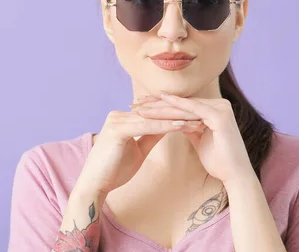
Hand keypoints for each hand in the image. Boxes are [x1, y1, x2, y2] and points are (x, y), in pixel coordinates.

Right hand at [74, 95, 205, 196]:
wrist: (95, 185)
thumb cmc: (114, 170)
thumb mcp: (138, 150)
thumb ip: (151, 135)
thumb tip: (169, 126)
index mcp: (123, 118)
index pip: (155, 114)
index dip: (176, 116)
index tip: (196, 118)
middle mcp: (119, 115)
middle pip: (156, 113)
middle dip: (180, 114)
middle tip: (203, 115)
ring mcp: (117, 120)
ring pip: (154, 117)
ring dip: (177, 118)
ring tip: (197, 120)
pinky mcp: (117, 129)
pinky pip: (147, 126)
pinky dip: (165, 126)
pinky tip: (182, 125)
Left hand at [133, 93, 254, 183]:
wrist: (236, 176)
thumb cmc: (219, 161)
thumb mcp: (200, 139)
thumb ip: (189, 127)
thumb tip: (175, 122)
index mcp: (216, 109)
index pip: (184, 105)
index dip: (162, 105)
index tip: (141, 107)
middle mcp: (220, 104)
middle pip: (182, 103)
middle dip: (157, 103)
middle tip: (136, 102)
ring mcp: (221, 108)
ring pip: (184, 106)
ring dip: (160, 106)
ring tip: (140, 107)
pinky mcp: (220, 116)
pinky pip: (193, 110)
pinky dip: (175, 106)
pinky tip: (159, 104)